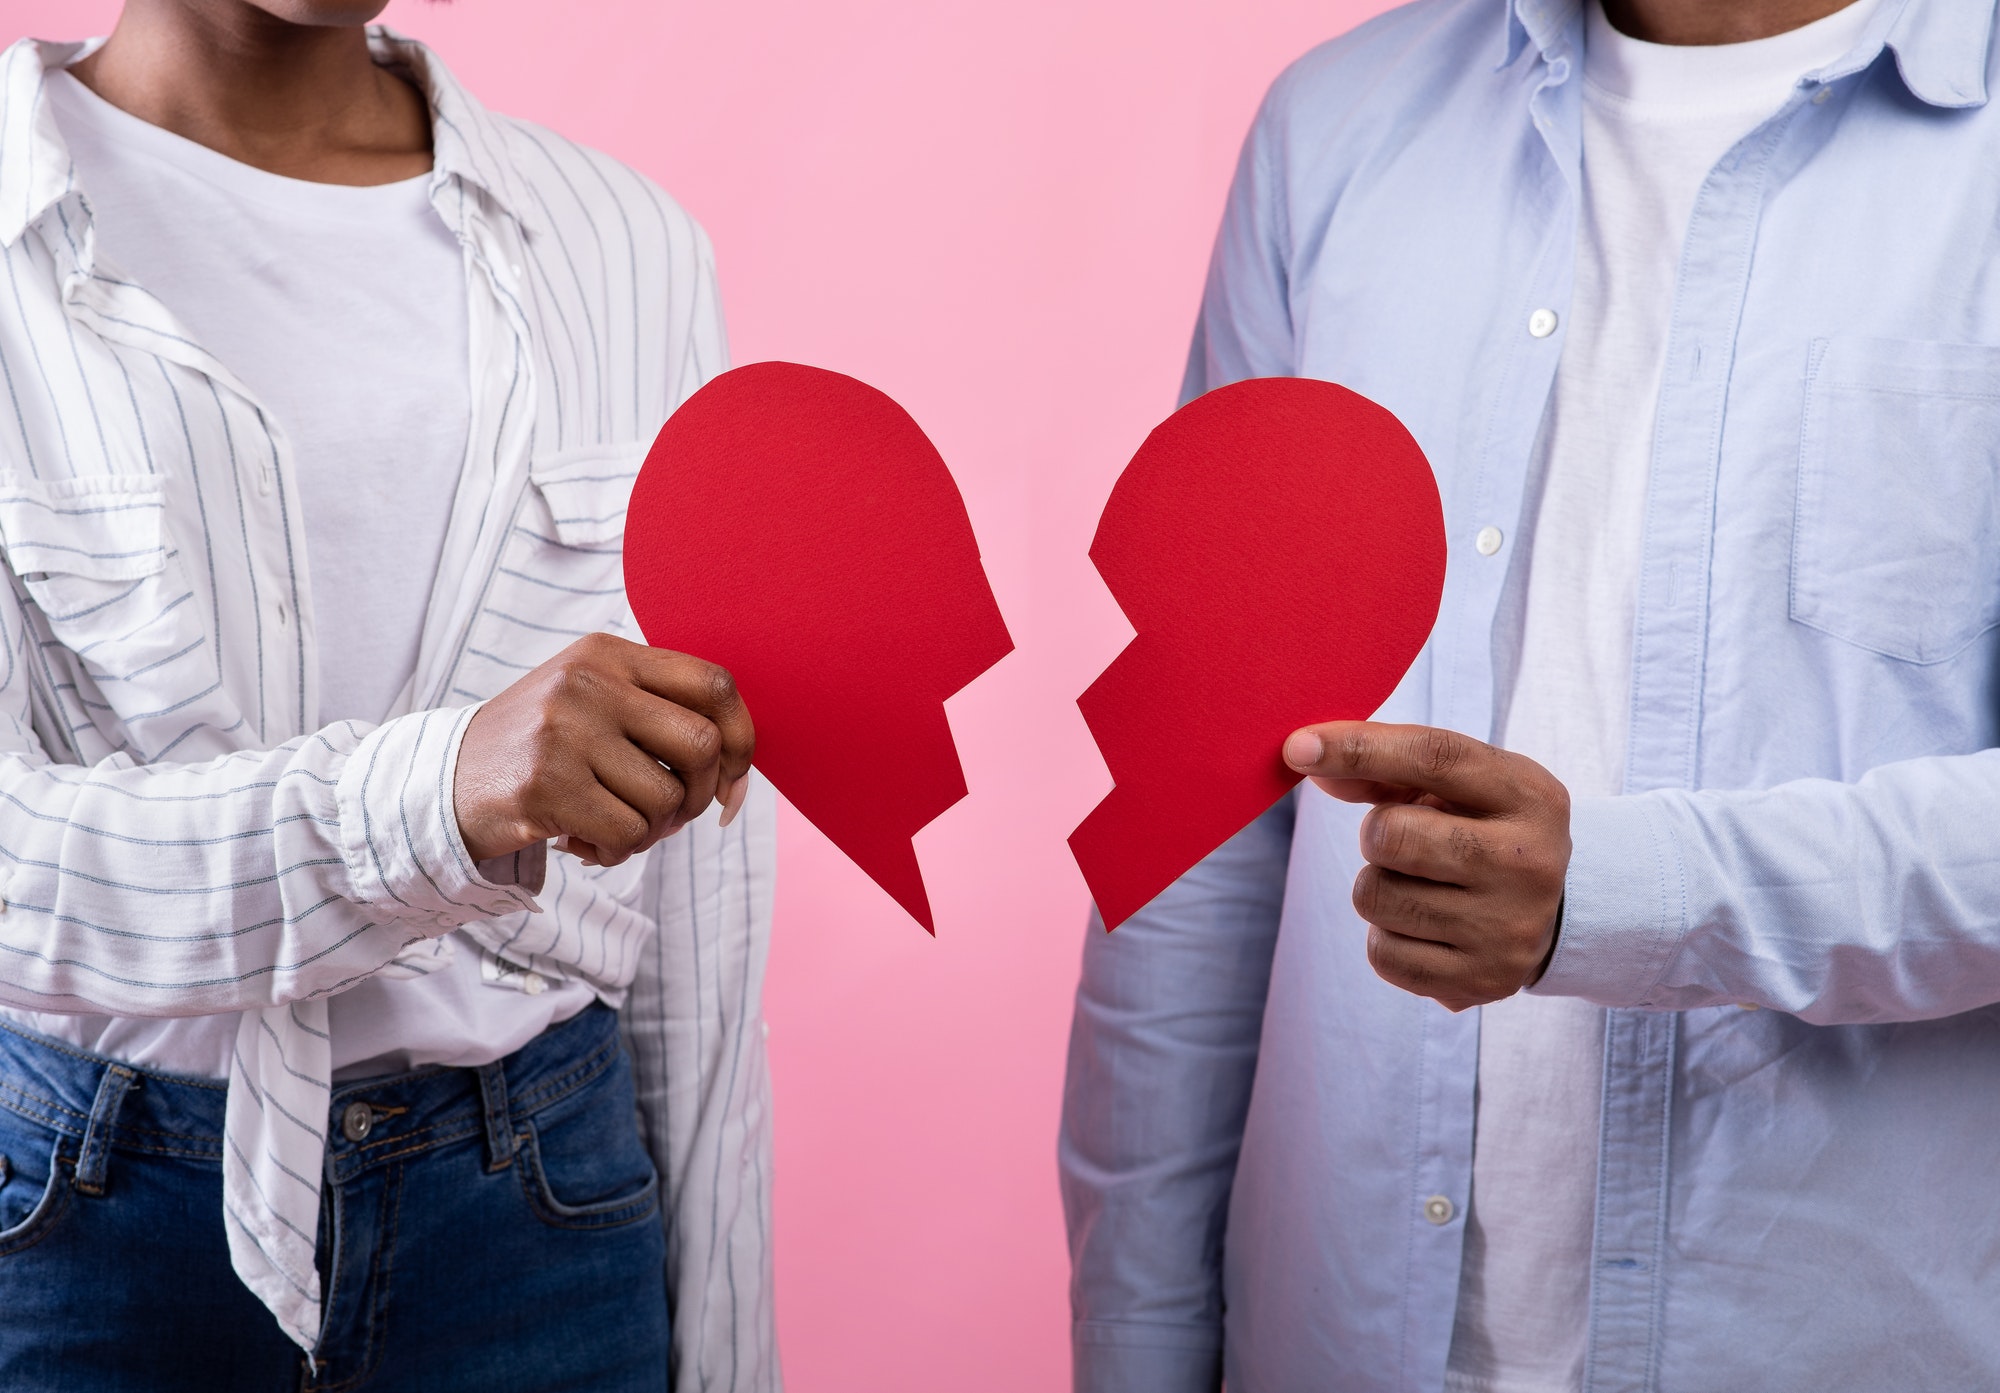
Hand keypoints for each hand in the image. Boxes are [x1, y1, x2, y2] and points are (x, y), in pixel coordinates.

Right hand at [453, 633, 753, 866]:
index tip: (730, 783)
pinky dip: (618, 851)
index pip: (714, 685)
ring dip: (651, 832)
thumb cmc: (540, 749)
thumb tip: (737, 773)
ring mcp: (564, 730)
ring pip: (665, 800)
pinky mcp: (543, 783)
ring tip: (612, 827)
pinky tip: (585, 843)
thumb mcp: (593, 703)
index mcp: (609, 654)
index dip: (741, 741)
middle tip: (668, 815)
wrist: (442, 780)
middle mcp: (588, 682)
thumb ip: (658, 716)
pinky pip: (626, 833)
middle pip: (702, 745)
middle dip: (698, 796)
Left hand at [1283, 722, 1569, 1011]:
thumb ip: (1385, 768)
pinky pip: (1382, 954)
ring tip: (1422, 886)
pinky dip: (1387, 937)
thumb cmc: (1481, 830)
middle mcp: (1528, 862)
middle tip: (1402, 841)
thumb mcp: (1458, 786)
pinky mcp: (1482, 981)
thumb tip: (1310, 759)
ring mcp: (1508, 928)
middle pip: (1390, 835)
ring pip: (1375, 897)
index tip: (1298, 747)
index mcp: (1528, 796)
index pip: (1433, 756)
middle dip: (1375, 834)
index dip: (1358, 747)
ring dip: (1379, 887)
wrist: (1553, 914)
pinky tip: (1425, 927)